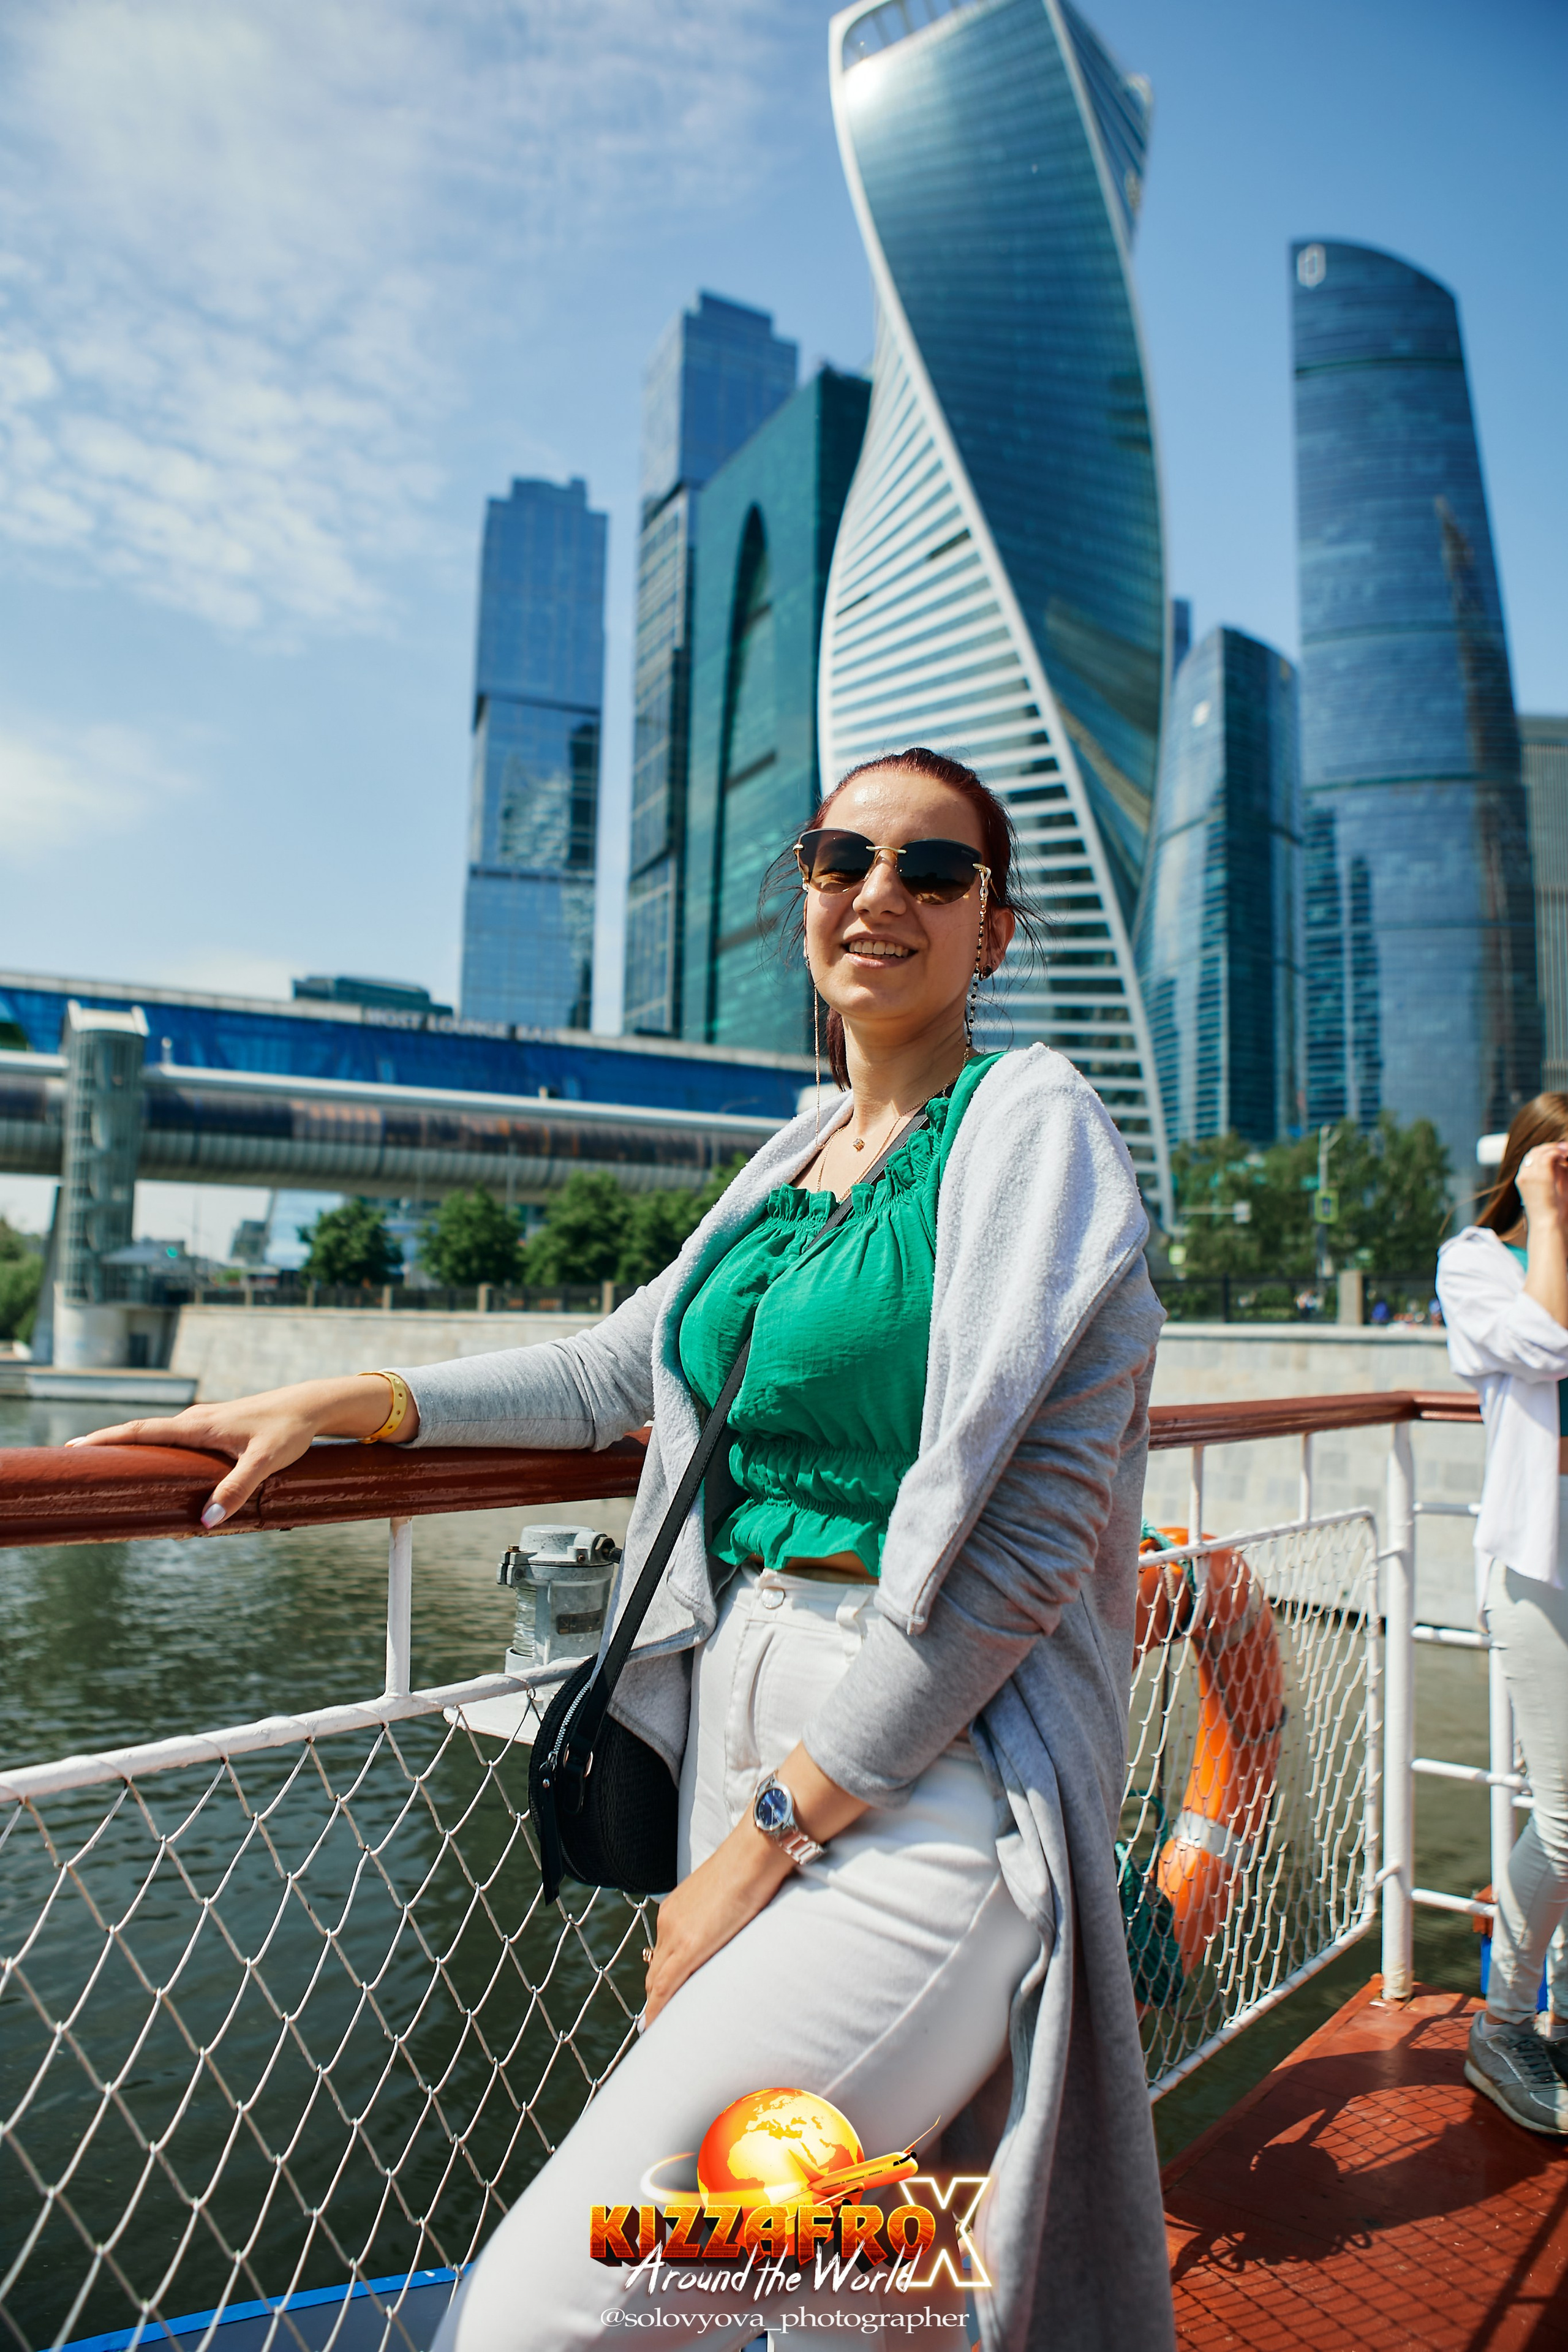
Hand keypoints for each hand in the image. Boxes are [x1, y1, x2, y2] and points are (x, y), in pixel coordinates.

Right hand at [64, 1375, 415, 1526]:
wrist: (312, 1406)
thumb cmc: (289, 1431)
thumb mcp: (265, 1462)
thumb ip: (236, 1490)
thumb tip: (205, 1523)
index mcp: (198, 1424)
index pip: (142, 1430)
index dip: (107, 1439)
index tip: (75, 1447)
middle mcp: (195, 1419)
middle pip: (142, 1432)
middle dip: (109, 1444)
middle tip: (76, 1460)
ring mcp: (204, 1422)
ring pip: (160, 1436)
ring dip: (132, 1447)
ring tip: (105, 1467)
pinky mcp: (216, 1428)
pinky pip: (176, 1440)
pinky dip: (157, 1449)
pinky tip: (153, 1466)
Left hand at [642, 1817, 792, 2026]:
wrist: (755, 1853)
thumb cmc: (751, 1868)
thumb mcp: (727, 1896)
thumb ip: (720, 1917)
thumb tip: (732, 1931)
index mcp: (676, 1909)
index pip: (663, 1954)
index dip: (662, 1981)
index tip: (666, 2001)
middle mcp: (668, 1922)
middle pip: (655, 1972)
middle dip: (657, 1999)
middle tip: (665, 2025)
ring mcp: (675, 1934)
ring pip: (656, 1982)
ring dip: (659, 2008)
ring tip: (665, 2033)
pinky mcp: (688, 1947)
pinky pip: (665, 1987)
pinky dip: (659, 2010)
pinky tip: (657, 2027)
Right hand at [1518, 1143, 1567, 1228]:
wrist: (1547, 1224)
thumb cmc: (1551, 1213)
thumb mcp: (1549, 1191)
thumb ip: (1552, 1176)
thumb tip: (1562, 1163)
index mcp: (1522, 1180)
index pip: (1530, 1158)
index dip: (1543, 1152)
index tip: (1557, 1153)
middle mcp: (1523, 1176)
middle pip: (1533, 1152)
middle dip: (1549, 1147)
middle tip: (1563, 1148)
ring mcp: (1529, 1175)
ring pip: (1541, 1151)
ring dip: (1555, 1149)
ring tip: (1566, 1152)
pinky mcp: (1540, 1177)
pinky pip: (1549, 1156)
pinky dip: (1558, 1154)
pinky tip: (1565, 1158)